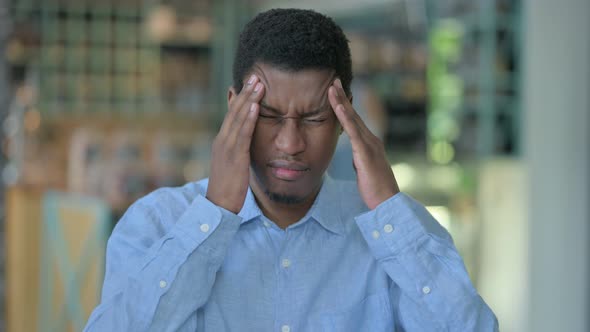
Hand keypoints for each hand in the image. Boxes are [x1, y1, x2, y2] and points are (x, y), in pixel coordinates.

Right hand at [206, 75, 264, 212]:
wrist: (218, 207)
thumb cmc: (228, 188)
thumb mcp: (234, 165)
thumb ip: (239, 151)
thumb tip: (247, 142)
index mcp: (223, 142)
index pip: (232, 115)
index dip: (242, 98)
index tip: (251, 83)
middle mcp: (222, 141)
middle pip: (234, 112)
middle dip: (246, 93)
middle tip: (256, 75)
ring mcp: (226, 148)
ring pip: (238, 119)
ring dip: (249, 99)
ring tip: (258, 84)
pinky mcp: (234, 157)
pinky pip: (242, 134)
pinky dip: (249, 118)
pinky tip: (256, 106)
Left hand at [328, 78, 399, 209]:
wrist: (388, 202)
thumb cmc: (376, 190)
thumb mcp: (365, 171)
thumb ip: (362, 160)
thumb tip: (357, 156)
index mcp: (369, 144)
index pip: (354, 121)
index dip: (345, 106)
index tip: (336, 93)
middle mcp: (371, 140)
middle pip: (353, 114)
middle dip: (343, 97)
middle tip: (333, 80)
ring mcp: (369, 145)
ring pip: (353, 119)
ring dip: (342, 102)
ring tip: (332, 87)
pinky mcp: (366, 153)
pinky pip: (353, 132)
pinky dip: (346, 118)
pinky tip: (339, 107)